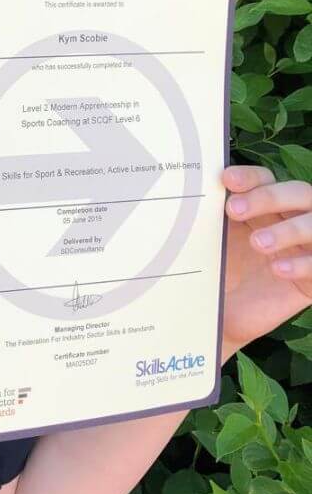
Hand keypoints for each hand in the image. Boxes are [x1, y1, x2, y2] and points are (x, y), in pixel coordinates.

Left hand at [221, 161, 311, 354]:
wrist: (221, 316)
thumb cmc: (217, 272)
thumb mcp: (213, 243)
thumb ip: (210, 218)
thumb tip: (194, 193)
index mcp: (264, 207)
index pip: (266, 179)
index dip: (250, 177)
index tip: (226, 181)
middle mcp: (290, 221)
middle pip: (298, 193)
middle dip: (268, 197)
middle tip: (233, 209)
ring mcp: (306, 249)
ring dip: (289, 229)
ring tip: (257, 243)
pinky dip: (302, 263)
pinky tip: (277, 269)